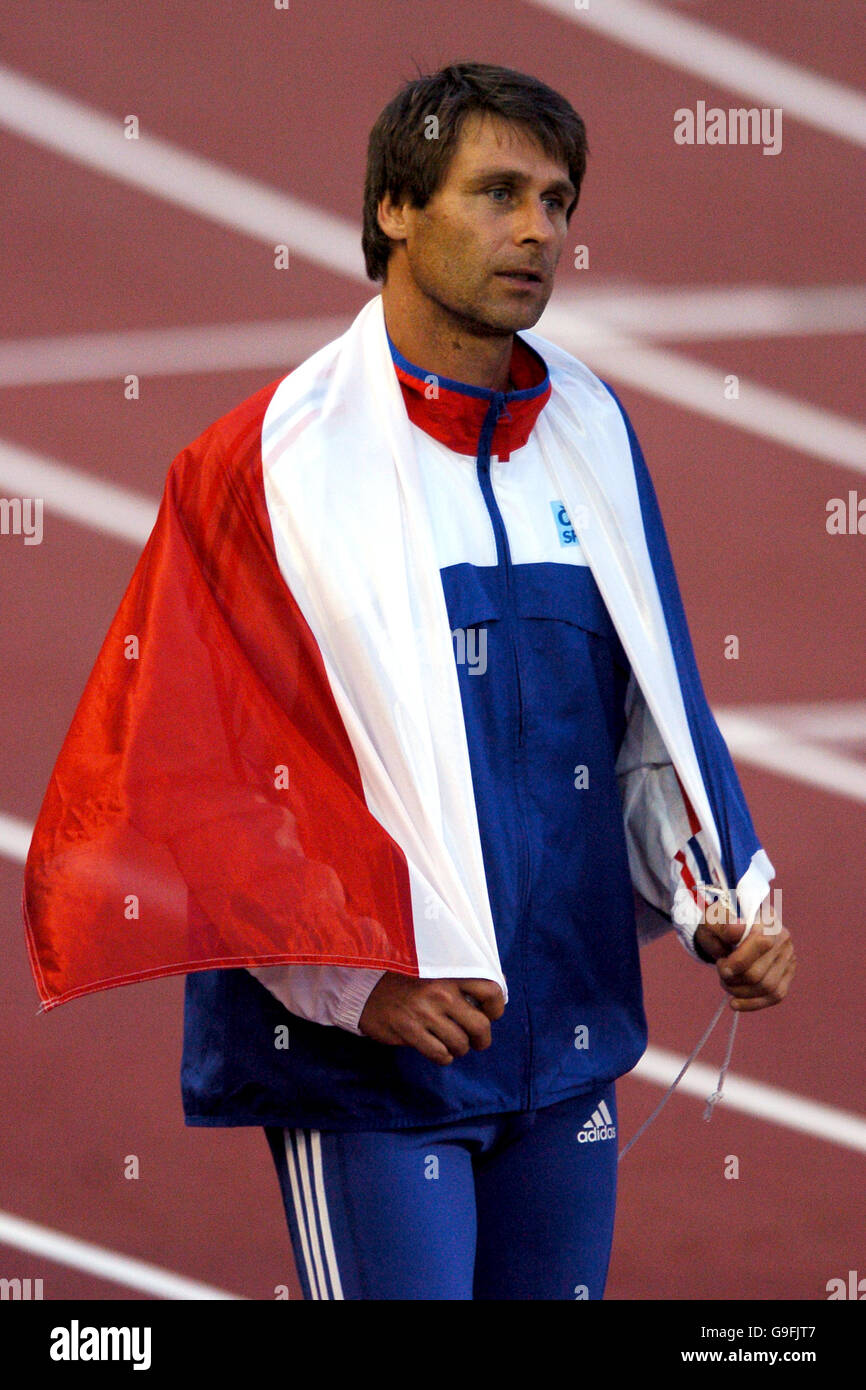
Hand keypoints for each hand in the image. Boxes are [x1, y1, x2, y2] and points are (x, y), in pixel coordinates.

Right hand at [358, 974, 504, 1063]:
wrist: (365, 989)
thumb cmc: (405, 981)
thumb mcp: (434, 970)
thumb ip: (462, 978)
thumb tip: (498, 988)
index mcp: (450, 972)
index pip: (491, 990)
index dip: (496, 1008)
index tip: (490, 1014)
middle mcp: (440, 991)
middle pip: (480, 1025)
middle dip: (482, 1039)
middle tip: (476, 1040)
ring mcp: (425, 1012)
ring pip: (461, 1044)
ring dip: (459, 1048)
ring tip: (451, 1043)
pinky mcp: (409, 1030)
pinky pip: (440, 1054)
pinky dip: (444, 1057)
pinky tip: (437, 1049)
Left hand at [694, 902, 795, 1011]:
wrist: (726, 932)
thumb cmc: (718, 926)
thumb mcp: (712, 920)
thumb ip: (722, 925)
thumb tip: (737, 929)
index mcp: (767, 918)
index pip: (762, 943)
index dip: (739, 961)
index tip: (721, 965)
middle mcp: (783, 936)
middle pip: (760, 972)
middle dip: (734, 979)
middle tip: (721, 973)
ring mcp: (788, 956)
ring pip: (768, 987)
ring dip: (740, 992)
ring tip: (726, 983)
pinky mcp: (788, 972)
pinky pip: (776, 995)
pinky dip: (754, 1003)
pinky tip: (735, 1004)